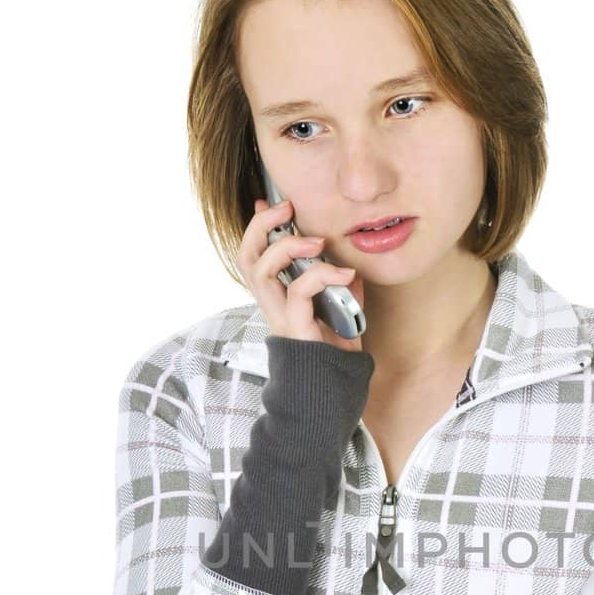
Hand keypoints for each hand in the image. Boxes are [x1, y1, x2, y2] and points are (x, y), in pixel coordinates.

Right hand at [235, 198, 366, 352]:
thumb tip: (348, 265)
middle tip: (286, 208)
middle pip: (245, 256)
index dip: (256, 227)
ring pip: (259, 269)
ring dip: (286, 246)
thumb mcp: (342, 312)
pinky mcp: (293, 327)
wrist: (333, 392)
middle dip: (260, 226)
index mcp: (277, 296)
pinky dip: (322, 275)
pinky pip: (298, 291)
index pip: (254, 255)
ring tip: (317, 241)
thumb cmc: (334, 354)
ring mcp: (278, 315)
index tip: (268, 202)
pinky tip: (345, 274)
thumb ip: (342, 288)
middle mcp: (271, 303)